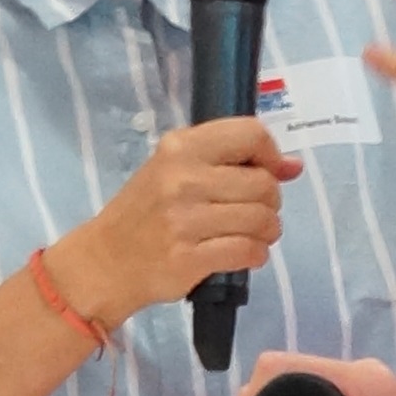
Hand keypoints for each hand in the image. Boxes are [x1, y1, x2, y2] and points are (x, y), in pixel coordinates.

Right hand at [46, 118, 302, 329]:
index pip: (250, 133)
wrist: (104, 261)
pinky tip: (243, 253)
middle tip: (253, 211)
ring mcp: (185, 220)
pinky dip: (255, 255)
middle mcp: (183, 179)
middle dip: (270, 202)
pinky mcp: (189, 258)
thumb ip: (230, 162)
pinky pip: (249, 251)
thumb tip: (292, 167)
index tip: (270, 171)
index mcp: (180, 148)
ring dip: (266, 231)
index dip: (271, 154)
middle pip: (264, 184)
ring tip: (249, 234)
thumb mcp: (175, 170)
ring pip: (262, 220)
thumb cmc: (145, 212)